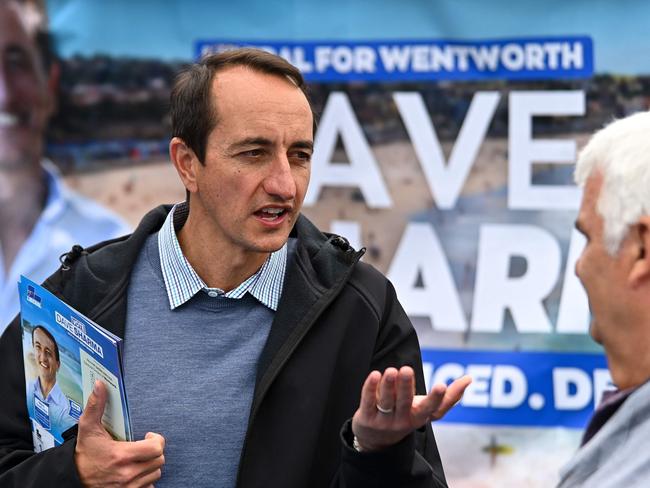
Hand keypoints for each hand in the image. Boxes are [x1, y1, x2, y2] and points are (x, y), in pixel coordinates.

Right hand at [75, 381, 165, 487]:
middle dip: (154, 451)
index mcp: (121, 456)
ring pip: (156, 473)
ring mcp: (129, 487)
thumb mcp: (88, 428)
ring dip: (150, 465)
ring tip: (138, 459)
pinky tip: (135, 472)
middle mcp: (127, 474)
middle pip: (159, 460)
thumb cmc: (84, 454)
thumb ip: (95, 406)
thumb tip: (100, 384)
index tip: (148, 436)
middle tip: (144, 446)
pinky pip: (150, 487)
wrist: (72, 479)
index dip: (156, 440)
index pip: (156, 448)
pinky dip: (146, 480)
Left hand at [351, 366, 470, 451]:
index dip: (436, 398)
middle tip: (406, 369)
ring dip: (388, 385)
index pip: (430, 409)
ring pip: (386, 402)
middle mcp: (403, 420)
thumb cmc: (407, 415)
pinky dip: (370, 388)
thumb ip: (448, 397)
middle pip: (405, 403)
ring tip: (391, 370)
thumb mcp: (427, 410)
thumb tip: (470, 378)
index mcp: (420, 417)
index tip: (441, 384)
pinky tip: (374, 374)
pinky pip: (368, 402)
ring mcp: (383, 421)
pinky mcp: (366, 418)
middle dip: (406, 386)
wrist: (376, 440)